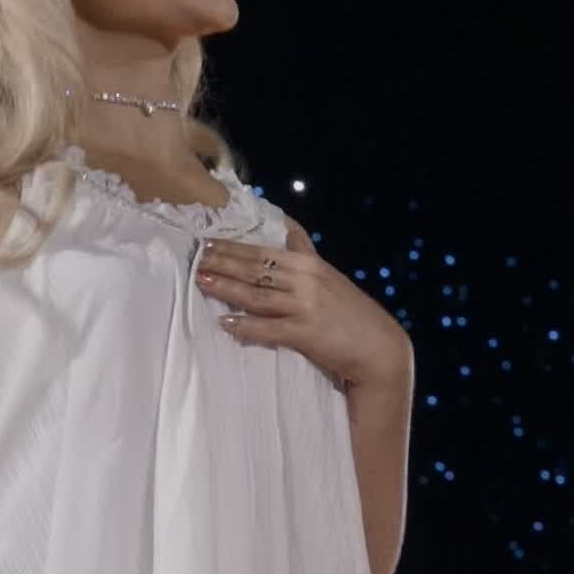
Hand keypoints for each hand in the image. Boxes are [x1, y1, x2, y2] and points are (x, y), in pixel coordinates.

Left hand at [194, 213, 413, 396]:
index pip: (263, 251)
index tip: (208, 241)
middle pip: (255, 269)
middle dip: (223, 263)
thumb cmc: (351, 311)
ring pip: (257, 294)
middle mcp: (305, 279)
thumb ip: (305, 252)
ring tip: (201, 281)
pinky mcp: (305, 332)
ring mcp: (305, 305)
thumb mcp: (328, 275)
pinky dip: (245, 326)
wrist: (378, 346)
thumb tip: (286, 226)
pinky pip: (268, 328)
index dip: (233, 247)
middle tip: (195, 258)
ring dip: (226, 287)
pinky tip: (225, 322)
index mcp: (308, 263)